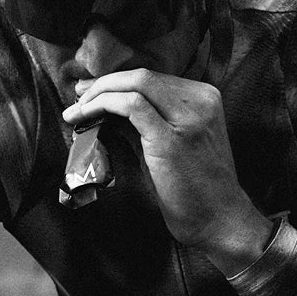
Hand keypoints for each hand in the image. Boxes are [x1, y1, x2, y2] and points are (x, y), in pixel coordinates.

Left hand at [63, 69, 272, 270]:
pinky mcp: (170, 138)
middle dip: (103, 84)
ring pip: (135, 84)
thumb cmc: (195, 189)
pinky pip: (131, 106)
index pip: (152, 77)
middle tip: (77, 97)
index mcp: (204, 98)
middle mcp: (200, 101)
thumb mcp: (170, 144)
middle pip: (141, 75)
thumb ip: (143, 122)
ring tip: (76, 111)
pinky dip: (103, 106)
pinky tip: (86, 117)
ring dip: (99, 94)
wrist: (220, 220)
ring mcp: (187, 118)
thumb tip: (106, 108)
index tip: (91, 92)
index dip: (116, 81)